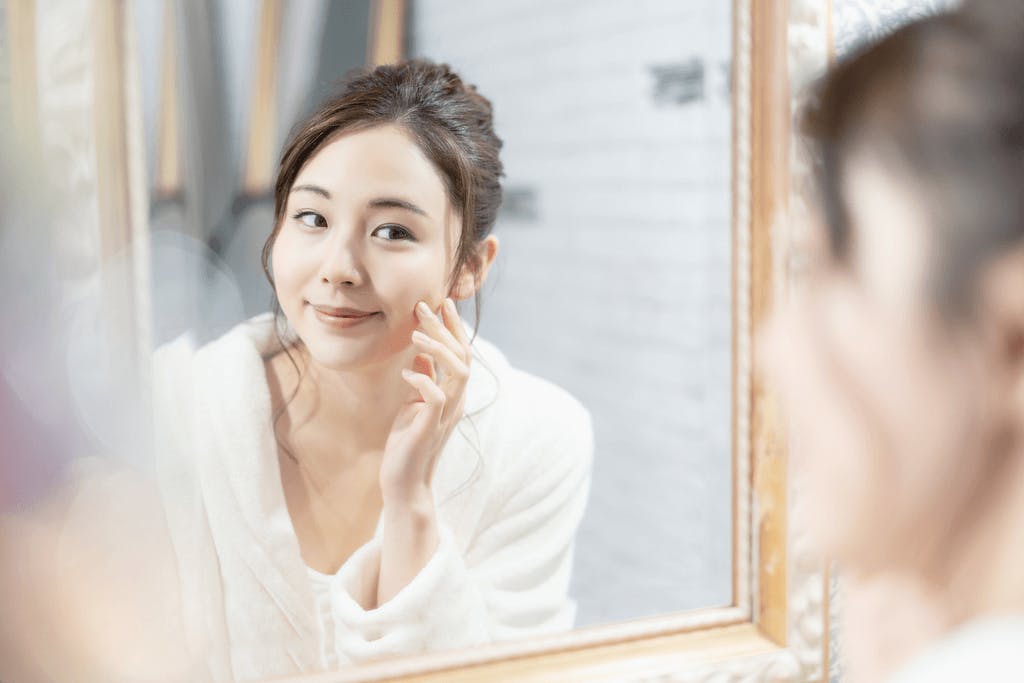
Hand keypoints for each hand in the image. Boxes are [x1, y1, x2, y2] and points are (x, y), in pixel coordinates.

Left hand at [380, 298, 470, 501]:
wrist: (404, 483)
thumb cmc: (406, 444)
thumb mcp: (413, 406)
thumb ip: (423, 381)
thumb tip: (421, 357)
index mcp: (453, 395)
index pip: (460, 354)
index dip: (453, 328)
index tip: (441, 303)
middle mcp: (456, 402)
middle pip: (463, 357)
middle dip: (445, 328)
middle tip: (424, 306)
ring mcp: (446, 415)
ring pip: (458, 372)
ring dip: (439, 349)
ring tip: (416, 334)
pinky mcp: (431, 427)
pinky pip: (436, 396)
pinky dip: (422, 380)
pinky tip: (405, 372)